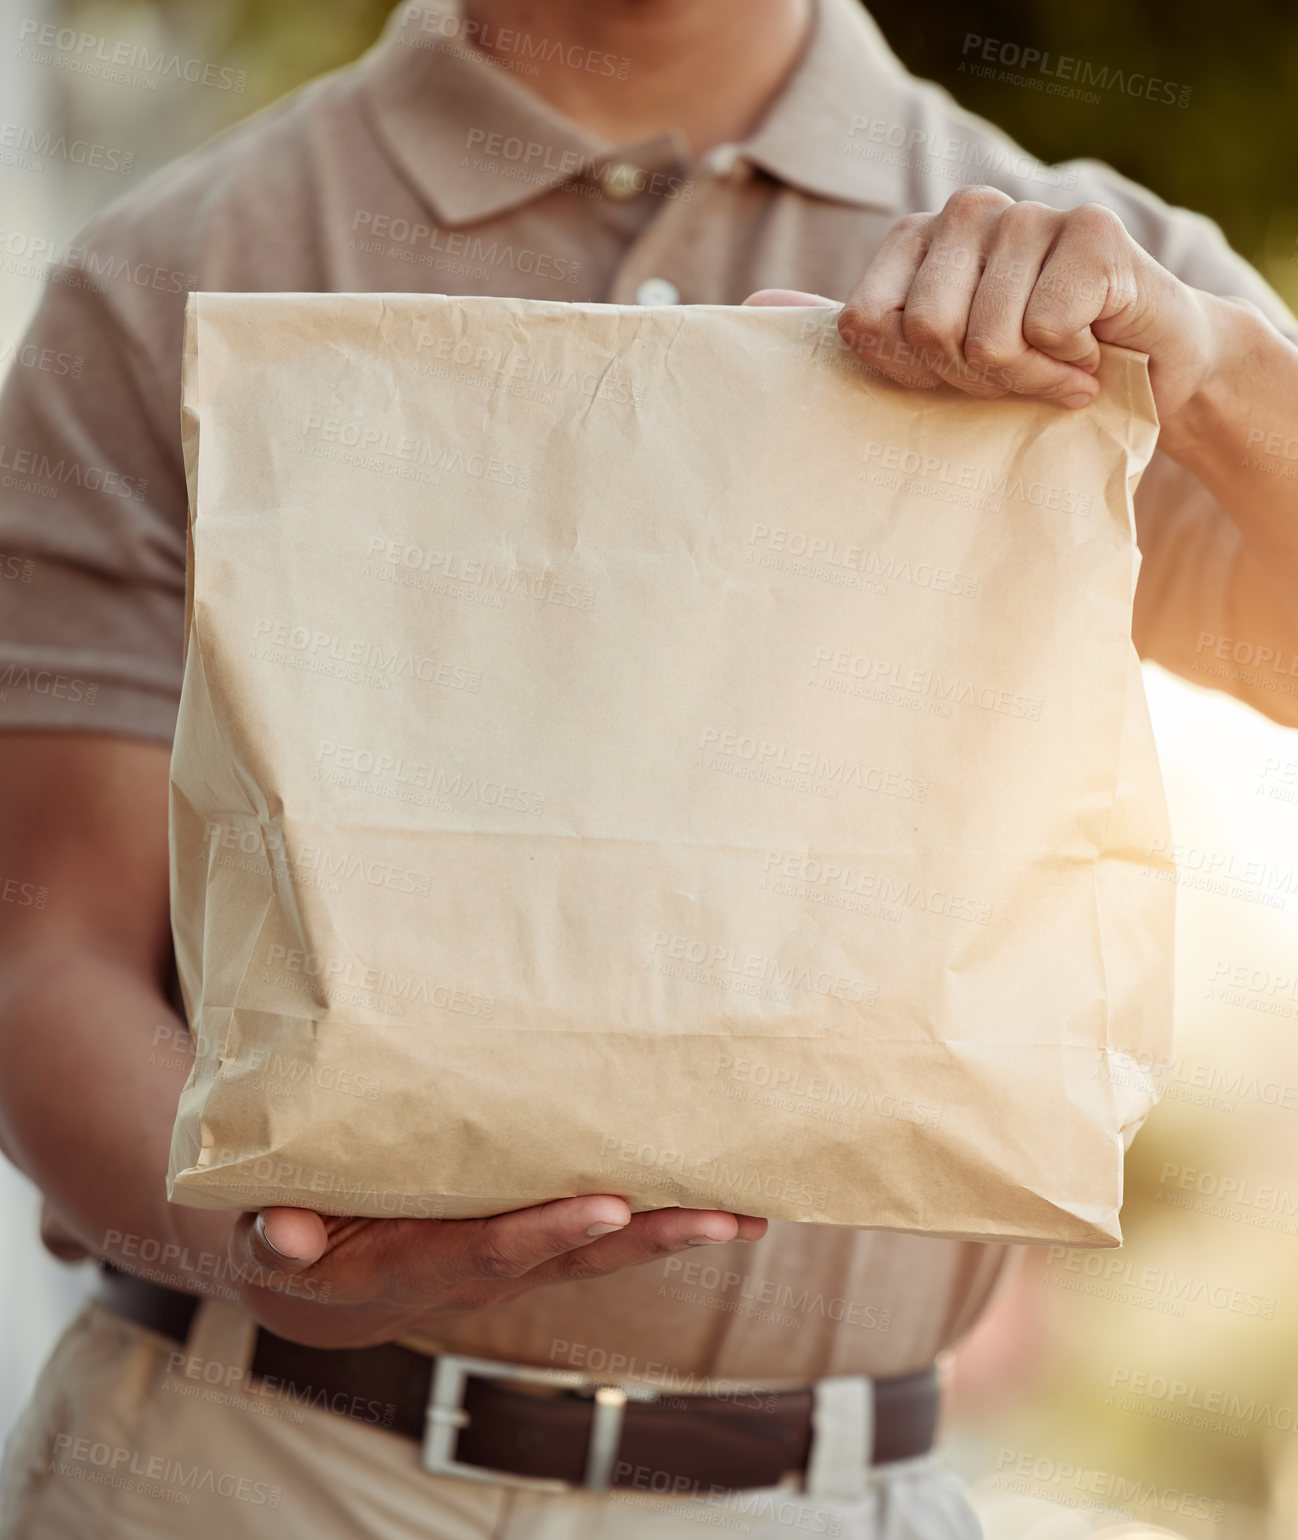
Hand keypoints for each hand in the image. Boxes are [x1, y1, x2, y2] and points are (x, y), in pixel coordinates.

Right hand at [227, 1196, 766, 1348]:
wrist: (329, 1274)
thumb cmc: (303, 1235)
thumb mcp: (274, 1236)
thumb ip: (278, 1236)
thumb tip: (287, 1237)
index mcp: (420, 1264)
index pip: (493, 1250)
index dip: (547, 1232)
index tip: (607, 1206)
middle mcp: (486, 1270)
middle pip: (581, 1260)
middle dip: (654, 1240)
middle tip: (726, 1216)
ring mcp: (519, 1258)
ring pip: (610, 1252)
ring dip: (680, 1234)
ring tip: (754, 1211)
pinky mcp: (536, 1239)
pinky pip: (608, 1233)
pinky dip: (664, 1220)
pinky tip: (724, 1198)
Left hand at [745, 184, 1239, 442]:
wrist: (1144, 366)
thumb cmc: (1027, 366)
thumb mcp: (930, 362)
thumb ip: (856, 331)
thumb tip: (750, 303)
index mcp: (914, 240)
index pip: (867, 326)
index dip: (910, 376)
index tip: (954, 381)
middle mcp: (964, 213)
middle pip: (925, 332)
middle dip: (972, 382)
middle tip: (1014, 379)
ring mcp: (1028, 214)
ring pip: (987, 336)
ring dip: (1026, 378)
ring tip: (1055, 367)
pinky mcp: (1092, 230)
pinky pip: (1045, 326)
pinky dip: (1070, 362)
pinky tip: (1091, 350)